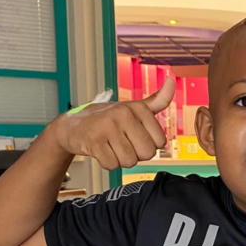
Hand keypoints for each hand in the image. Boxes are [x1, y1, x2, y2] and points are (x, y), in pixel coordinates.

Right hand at [46, 76, 176, 170]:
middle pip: (147, 153)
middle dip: (136, 155)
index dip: (147, 145)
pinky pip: (112, 165)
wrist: (73, 126)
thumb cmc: (108, 120)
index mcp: (138, 108)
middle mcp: (124, 114)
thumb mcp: (135, 108)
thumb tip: (171, 80)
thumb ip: (157, 100)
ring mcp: (108, 126)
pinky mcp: (94, 140)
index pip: (159, 142)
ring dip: (120, 160)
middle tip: (122, 144)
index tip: (134, 137)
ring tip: (111, 147)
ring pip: (130, 161)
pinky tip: (101, 151)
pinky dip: (107, 163)